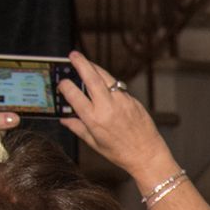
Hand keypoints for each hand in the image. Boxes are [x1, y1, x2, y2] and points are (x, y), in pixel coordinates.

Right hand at [58, 51, 175, 184]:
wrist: (148, 155)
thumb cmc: (120, 153)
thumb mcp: (94, 143)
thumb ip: (78, 128)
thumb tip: (64, 119)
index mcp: (94, 119)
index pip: (73, 94)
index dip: (65, 85)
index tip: (62, 82)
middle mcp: (107, 107)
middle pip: (91, 77)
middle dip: (81, 63)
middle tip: (73, 55)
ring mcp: (122, 102)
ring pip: (106, 77)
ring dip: (95, 67)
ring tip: (86, 62)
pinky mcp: (133, 101)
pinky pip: (118, 86)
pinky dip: (108, 81)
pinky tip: (103, 80)